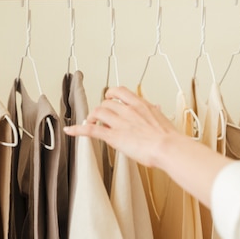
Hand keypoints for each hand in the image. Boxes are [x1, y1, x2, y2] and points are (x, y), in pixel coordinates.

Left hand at [63, 86, 181, 167]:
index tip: (109, 98)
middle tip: (101, 118)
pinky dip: (78, 129)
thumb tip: (156, 108)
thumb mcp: (162, 119)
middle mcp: (127, 110)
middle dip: (101, 110)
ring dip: (92, 117)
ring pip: (97, 113)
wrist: (168, 147)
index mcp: (140, 104)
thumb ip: (155, 112)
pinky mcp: (113, 136)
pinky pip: (91, 130)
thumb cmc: (169, 138)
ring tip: (91, 123)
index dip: (110, 94)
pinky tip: (70, 131)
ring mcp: (119, 123)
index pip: (119, 91)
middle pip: (106, 103)